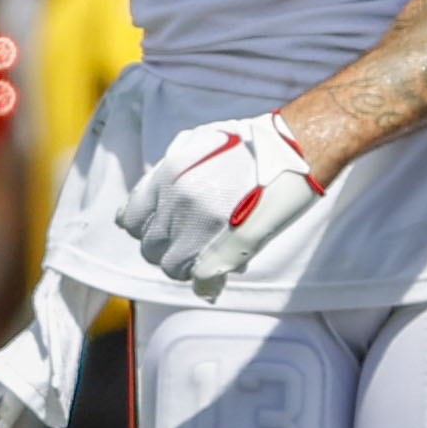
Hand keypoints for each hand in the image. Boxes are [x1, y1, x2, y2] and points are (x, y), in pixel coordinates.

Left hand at [116, 112, 322, 295]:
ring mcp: (202, 228)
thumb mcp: (196, 143)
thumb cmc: (251, 143)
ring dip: (187, 265)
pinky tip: (215, 280)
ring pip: (173, 267)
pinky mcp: (230, 248)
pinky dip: (207, 284)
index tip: (160, 230)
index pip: (130, 220)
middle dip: (167, 249)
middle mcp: (178, 203)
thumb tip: (149, 202)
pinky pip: (202, 280)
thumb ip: (168, 173)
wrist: (296, 148)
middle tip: (190, 245)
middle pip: (151, 248)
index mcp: (167, 177)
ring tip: (207, 256)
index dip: (144, 229)